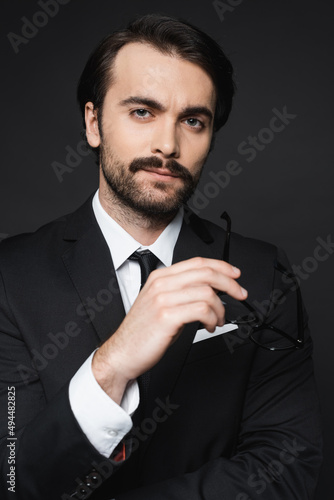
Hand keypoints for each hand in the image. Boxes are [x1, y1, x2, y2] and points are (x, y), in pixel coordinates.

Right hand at [92, 257, 246, 402]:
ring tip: (216, 321)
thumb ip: (181, 291)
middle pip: (206, 273)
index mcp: (160, 277)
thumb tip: (211, 289)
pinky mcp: (167, 316)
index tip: (235, 274)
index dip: (221, 266)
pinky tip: (209, 326)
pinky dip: (212, 319)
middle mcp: (161, 284)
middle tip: (240, 294)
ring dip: (220, 309)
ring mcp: (163, 299)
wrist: (123, 352)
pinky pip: (202, 310)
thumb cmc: (143, 331)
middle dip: (230, 284)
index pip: (198, 263)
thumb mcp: (161, 303)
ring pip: (207, 293)